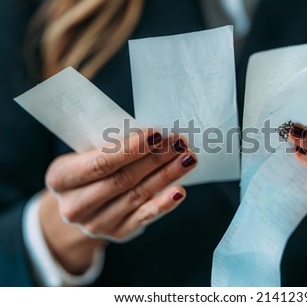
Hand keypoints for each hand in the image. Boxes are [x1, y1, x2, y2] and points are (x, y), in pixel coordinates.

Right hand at [41, 130, 196, 273]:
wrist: (82, 204)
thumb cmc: (90, 169)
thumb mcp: (87, 154)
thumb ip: (111, 146)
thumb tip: (155, 134)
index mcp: (61, 178)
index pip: (100, 162)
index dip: (131, 148)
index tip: (158, 133)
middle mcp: (74, 206)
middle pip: (123, 179)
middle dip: (155, 158)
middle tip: (179, 142)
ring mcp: (96, 223)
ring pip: (137, 195)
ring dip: (166, 175)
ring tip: (187, 159)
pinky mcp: (118, 233)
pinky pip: (144, 217)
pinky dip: (163, 204)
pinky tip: (179, 190)